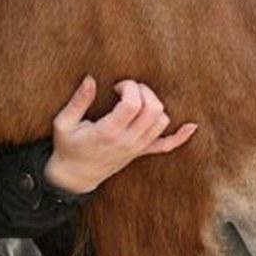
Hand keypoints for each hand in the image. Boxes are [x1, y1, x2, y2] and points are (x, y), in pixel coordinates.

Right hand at [43, 76, 196, 194]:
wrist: (75, 177)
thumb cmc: (67, 148)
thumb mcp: (64, 123)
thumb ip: (78, 101)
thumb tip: (90, 78)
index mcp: (108, 132)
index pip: (133, 104)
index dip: (130, 87)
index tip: (117, 86)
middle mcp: (127, 141)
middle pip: (152, 110)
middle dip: (144, 91)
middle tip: (128, 89)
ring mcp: (137, 148)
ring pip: (161, 122)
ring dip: (155, 104)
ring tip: (138, 100)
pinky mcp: (141, 153)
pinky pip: (166, 146)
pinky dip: (180, 136)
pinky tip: (191, 126)